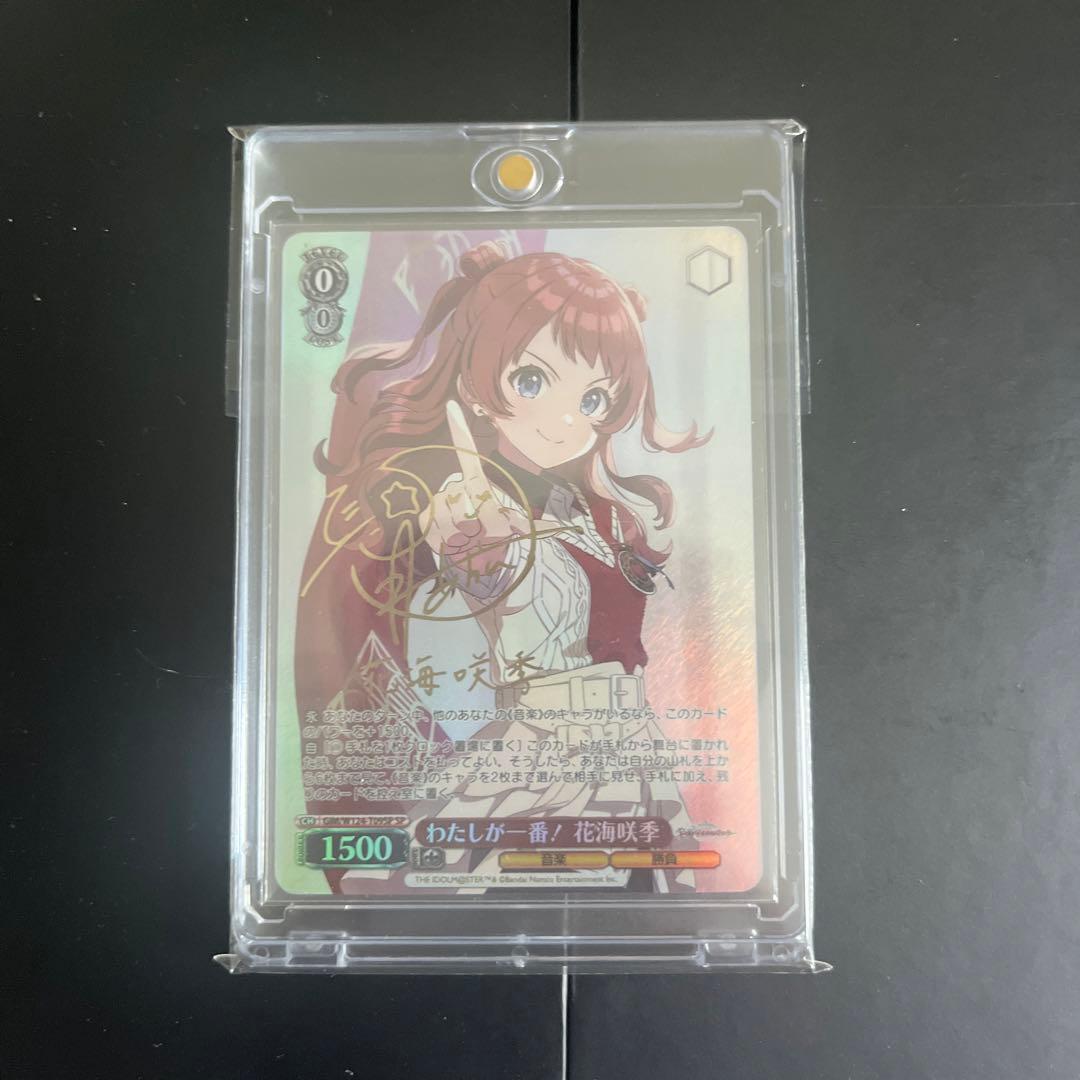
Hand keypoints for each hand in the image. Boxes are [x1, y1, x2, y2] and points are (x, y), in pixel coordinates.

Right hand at [419, 400, 530, 575]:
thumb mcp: (517, 529)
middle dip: (485, 521)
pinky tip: (457, 545)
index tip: (452, 405)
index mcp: (475, 483)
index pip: (468, 454)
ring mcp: (439, 501)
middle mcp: (455, 487)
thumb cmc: (494, 541)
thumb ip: (533, 525)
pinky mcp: (426, 519)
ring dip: (469, 534)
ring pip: (458, 515)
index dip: (459, 430)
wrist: (473, 565)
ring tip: (472, 541)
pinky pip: (441, 529)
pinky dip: (454, 542)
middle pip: (471, 497)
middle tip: (487, 534)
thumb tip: (559, 527)